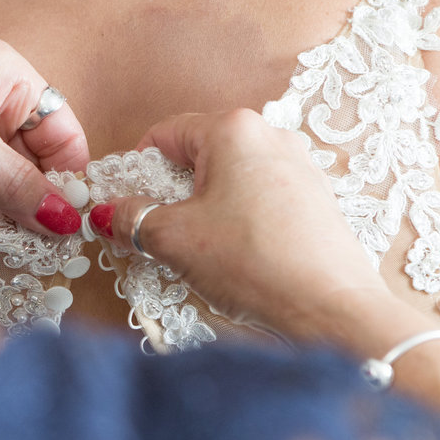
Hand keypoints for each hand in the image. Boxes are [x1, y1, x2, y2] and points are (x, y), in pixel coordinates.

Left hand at [0, 39, 88, 234]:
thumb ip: (14, 181)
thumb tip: (64, 218)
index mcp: (6, 77)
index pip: (60, 128)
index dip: (69, 172)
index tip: (76, 217)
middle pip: (39, 158)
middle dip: (44, 196)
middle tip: (56, 242)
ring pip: (13, 180)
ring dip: (19, 211)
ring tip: (34, 246)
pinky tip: (4, 238)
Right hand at [92, 110, 394, 340]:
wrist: (331, 309)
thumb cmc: (254, 262)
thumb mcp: (173, 238)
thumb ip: (132, 219)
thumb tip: (108, 214)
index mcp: (233, 130)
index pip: (164, 134)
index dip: (135, 170)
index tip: (122, 203)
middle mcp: (270, 137)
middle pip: (198, 156)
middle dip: (168, 192)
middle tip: (151, 231)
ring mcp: (297, 167)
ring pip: (227, 179)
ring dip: (200, 208)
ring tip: (191, 249)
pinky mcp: (313, 200)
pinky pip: (256, 198)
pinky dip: (233, 220)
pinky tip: (230, 255)